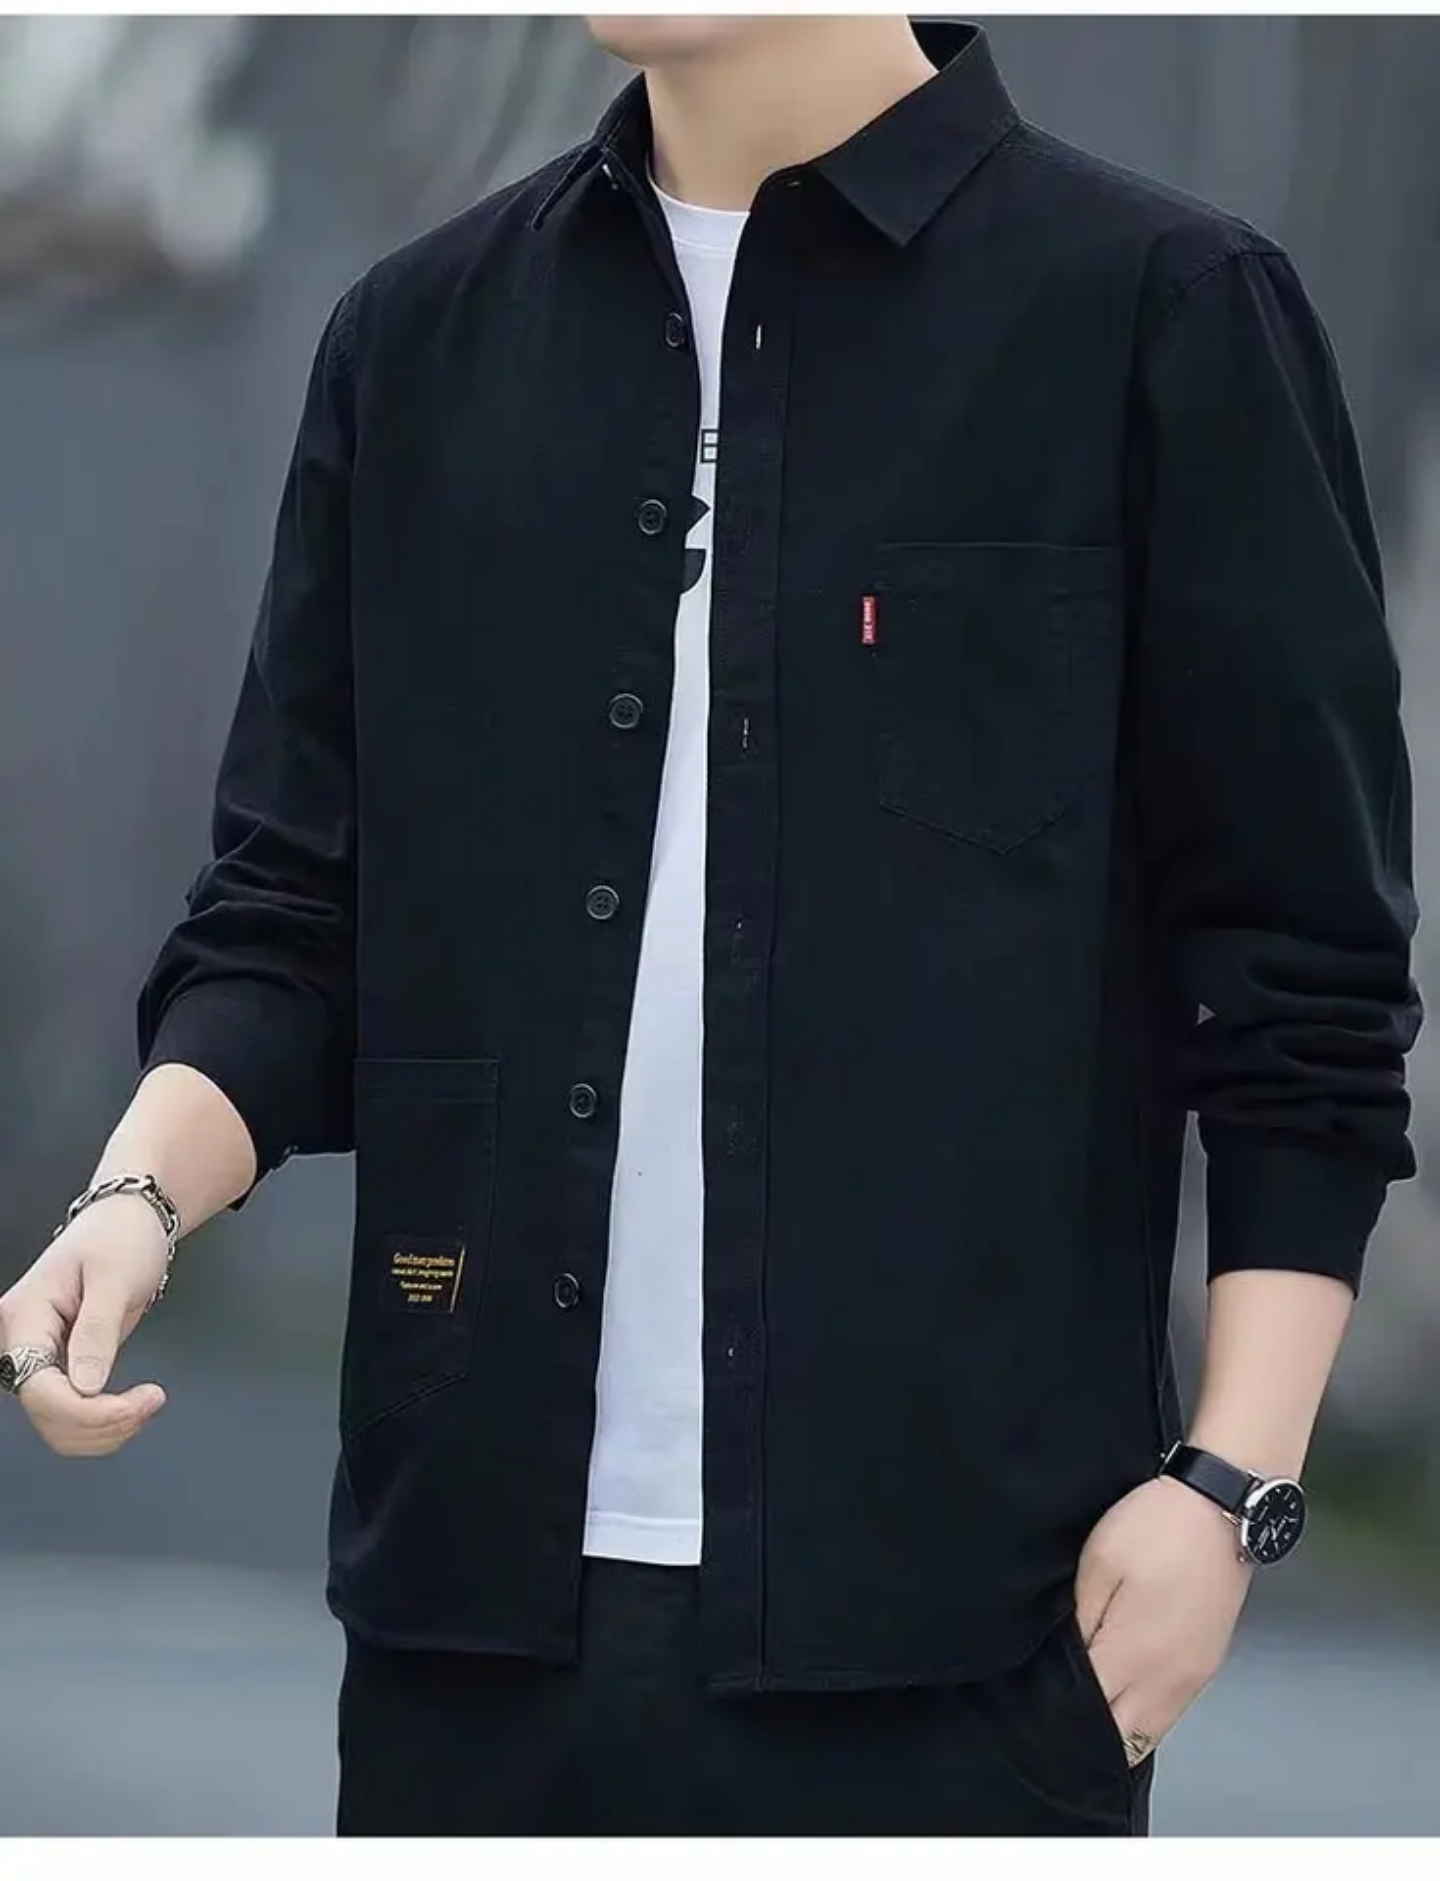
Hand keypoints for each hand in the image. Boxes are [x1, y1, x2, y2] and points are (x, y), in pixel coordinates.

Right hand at [0, 1195, 168, 1454]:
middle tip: (151, 1402)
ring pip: (57, 1423)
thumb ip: (97, 1332)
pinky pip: (73, 1412)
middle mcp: (23, 1342)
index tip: (135, 1406)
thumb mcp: (115, 1278)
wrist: (131, 1220)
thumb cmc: (120, 1236)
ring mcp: (41, 1357)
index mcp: (25, 1317)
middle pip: (45, 1413)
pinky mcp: (62, 1366)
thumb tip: (85, 1387)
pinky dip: (104, 1422)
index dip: (85, 1411)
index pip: (38, 1387)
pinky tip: (133, 1407)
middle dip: (100, 1423)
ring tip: (147, 1404)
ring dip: (104, 1430)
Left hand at [1074, 1474, 1251, 1760]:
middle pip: (1124, 1739)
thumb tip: (1066, 1667)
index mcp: (1136, 1655)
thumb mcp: (1098, 1564)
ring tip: (1090, 1700)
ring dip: (1121, 1727)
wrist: (1220, 1507)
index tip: (1038, 1706)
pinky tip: (1125, 1688)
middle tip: (1058, 1708)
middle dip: (1091, 1733)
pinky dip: (1146, 1713)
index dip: (1061, 1715)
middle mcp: (1170, 1680)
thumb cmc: (1156, 1526)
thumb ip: (1080, 1624)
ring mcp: (1194, 1676)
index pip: (1092, 1715)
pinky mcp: (1209, 1665)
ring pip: (1151, 1732)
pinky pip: (1172, 1711)